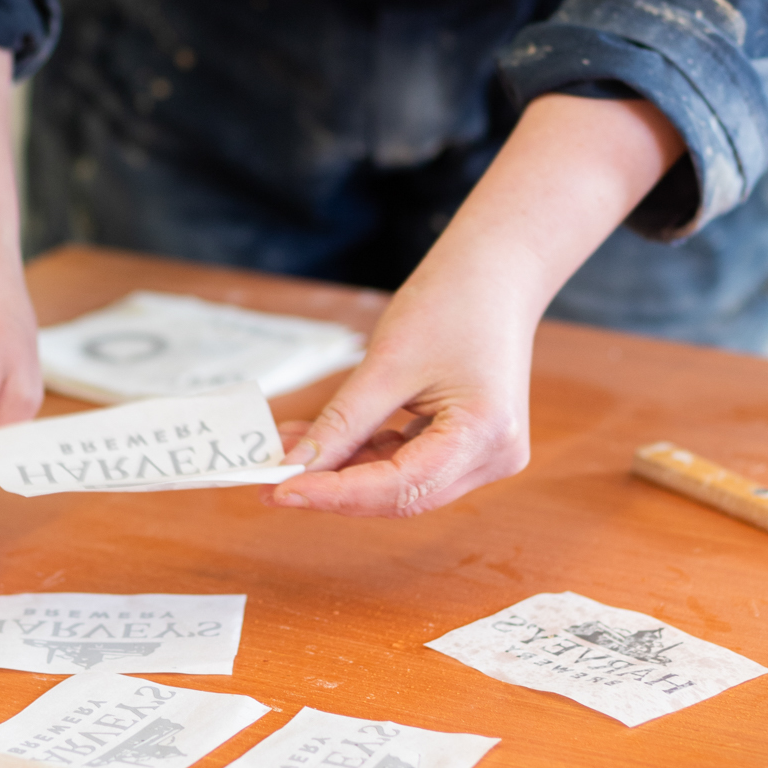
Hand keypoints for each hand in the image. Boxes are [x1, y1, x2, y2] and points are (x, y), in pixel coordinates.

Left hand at [269, 94, 685, 517]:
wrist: (496, 271)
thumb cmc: (451, 302)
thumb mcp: (387, 363)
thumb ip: (342, 423)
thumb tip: (296, 465)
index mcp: (485, 436)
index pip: (400, 488)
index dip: (336, 494)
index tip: (281, 489)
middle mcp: (494, 457)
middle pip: (402, 495)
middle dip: (334, 487)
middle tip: (271, 480)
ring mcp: (485, 454)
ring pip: (401, 483)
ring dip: (343, 470)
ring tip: (287, 449)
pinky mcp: (468, 444)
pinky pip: (409, 462)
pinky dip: (364, 453)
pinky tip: (320, 439)